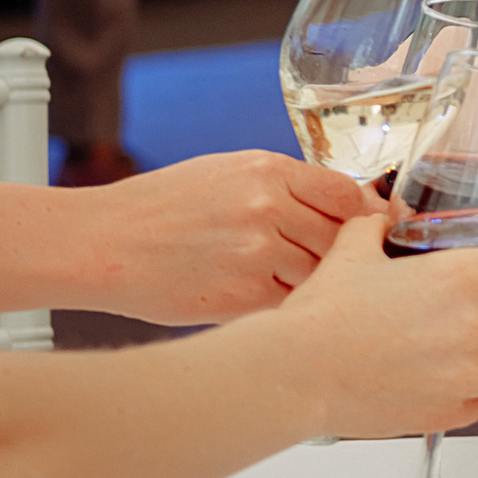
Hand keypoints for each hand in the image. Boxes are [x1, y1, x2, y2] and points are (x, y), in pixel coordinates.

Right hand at [81, 150, 377, 324]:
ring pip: (320, 274)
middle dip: (344, 253)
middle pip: (341, 236)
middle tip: (344, 266)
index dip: (366, 215)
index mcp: (268, 171)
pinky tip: (275, 303)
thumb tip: (341, 205)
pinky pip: (289, 304)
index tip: (374, 227)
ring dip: (320, 284)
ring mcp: (255, 254)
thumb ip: (285, 186)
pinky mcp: (241, 297)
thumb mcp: (227, 173)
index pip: (347, 194)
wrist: (102, 243)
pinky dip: (289, 306)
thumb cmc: (161, 207)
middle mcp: (267, 208)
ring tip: (305, 287)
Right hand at [263, 214, 477, 438]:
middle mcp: (475, 326)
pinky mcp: (448, 413)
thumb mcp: (355, 251)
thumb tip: (384, 213)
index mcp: (464, 276)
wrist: (295, 372)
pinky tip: (449, 382)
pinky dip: (476, 397)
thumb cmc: (323, 313)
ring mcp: (466, 375)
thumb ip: (381, 228)